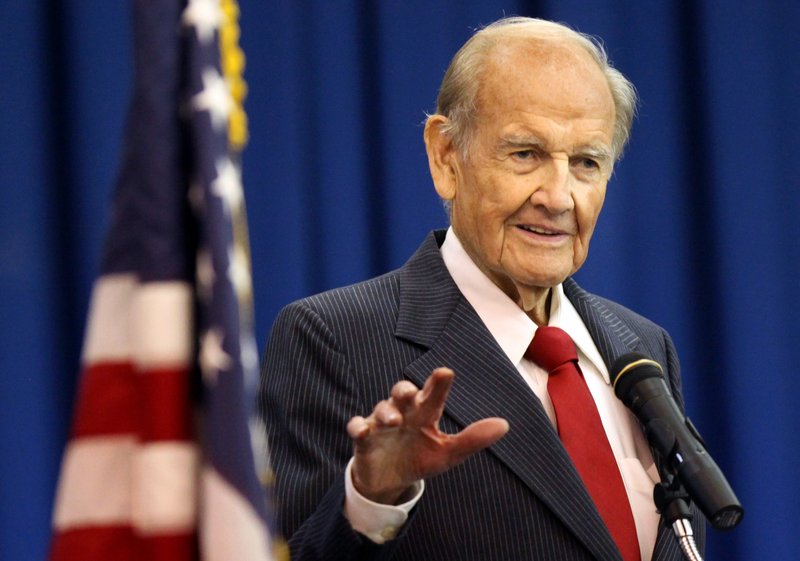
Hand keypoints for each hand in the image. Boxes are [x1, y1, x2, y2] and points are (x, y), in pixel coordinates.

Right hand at [346, 367, 508, 504]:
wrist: (390, 480)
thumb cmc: (421, 457)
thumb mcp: (448, 453)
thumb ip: (472, 439)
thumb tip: (505, 424)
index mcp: (424, 413)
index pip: (432, 394)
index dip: (437, 384)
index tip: (445, 373)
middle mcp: (402, 412)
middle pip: (402, 393)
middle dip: (405, 390)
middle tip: (411, 392)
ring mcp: (381, 425)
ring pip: (381, 409)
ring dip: (386, 412)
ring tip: (395, 421)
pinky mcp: (364, 440)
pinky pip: (357, 428)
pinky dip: (358, 428)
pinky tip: (363, 431)